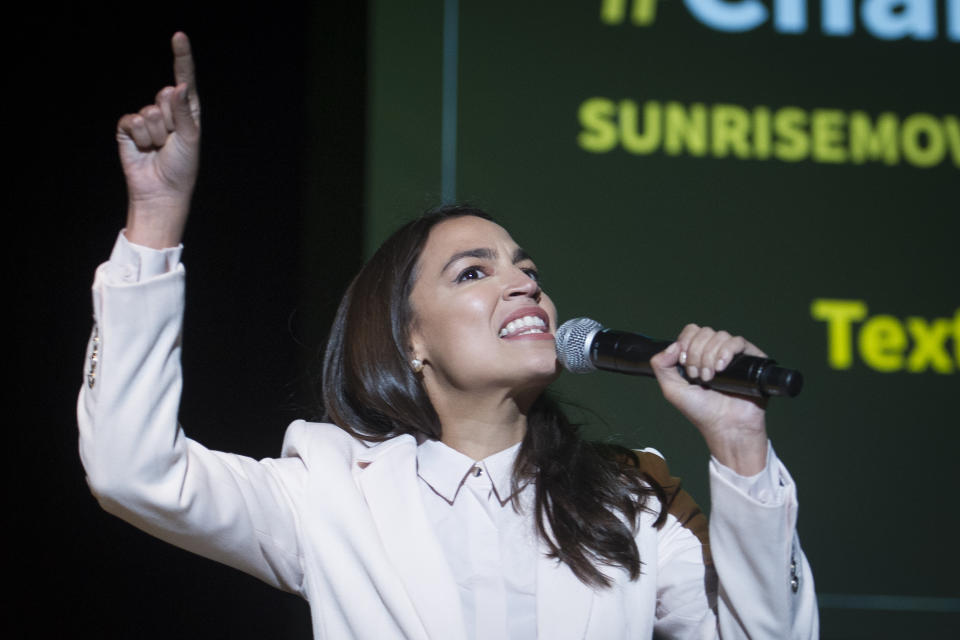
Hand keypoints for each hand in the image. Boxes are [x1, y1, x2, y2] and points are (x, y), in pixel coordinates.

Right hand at [117, 32, 199, 248]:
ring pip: (149, 111)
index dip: (181, 58)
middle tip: (171, 142)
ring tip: (158, 149)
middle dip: (169, 120)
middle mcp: (167, 112)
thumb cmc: (182, 167)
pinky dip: (139, 137)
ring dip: (155, 134)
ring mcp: (146, 119)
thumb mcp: (190, 138)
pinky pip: (131, 120)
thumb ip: (183, 111)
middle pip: (165, 96)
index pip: (184, 80)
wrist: (162, 191)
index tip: (179, 36)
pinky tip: (143, 148)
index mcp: (187, 111)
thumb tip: (178, 85)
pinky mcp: (128, 129)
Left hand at [650, 324, 768, 474]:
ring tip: (710, 378)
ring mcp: (733, 355)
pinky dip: (726, 352)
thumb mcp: (671, 389)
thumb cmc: (701, 411)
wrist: (725, 426)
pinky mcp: (750, 359)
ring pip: (719, 336)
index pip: (691, 331)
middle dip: (696, 355)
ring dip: (709, 357)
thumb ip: (661, 366)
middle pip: (704, 332)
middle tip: (698, 376)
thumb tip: (672, 345)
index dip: (686, 344)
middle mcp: (715, 352)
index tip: (684, 365)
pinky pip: (737, 342)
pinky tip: (721, 369)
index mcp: (698, 355)